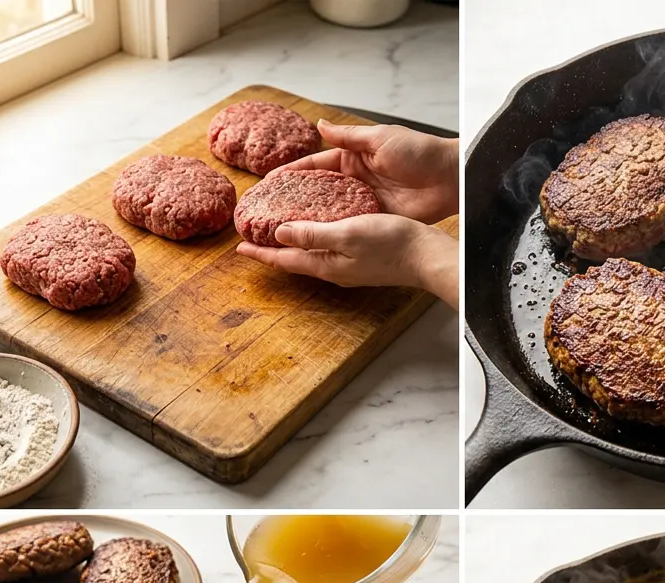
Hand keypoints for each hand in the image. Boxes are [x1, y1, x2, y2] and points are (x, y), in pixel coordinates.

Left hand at [236, 214, 457, 308]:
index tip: (239, 249)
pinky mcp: (362, 260)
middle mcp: (335, 270)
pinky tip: (316, 231)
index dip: (262, 253)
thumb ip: (312, 234)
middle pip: (295, 261)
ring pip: (312, 256)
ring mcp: (349, 267)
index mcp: (327, 264)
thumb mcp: (347, 232)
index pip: (285, 260)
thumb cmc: (391, 243)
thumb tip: (279, 233)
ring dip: (293, 246)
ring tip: (278, 235)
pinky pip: (329, 251)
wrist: (426, 256)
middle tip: (253, 241)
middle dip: (273, 251)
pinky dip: (314, 240)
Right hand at [278, 120, 458, 223]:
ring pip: (331, 213)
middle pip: (318, 192)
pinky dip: (334, 233)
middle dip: (295, 201)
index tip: (269, 183)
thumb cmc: (419, 152)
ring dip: (310, 220)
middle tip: (269, 212)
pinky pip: (351, 227)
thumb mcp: (380, 138)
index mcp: (353, 158)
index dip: (292, 174)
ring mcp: (365, 202)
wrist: (448, 178)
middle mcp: (355, 181)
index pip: (315, 166)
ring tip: (284, 230)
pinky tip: (314, 240)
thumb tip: (318, 125)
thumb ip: (348, 136)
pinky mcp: (377, 220)